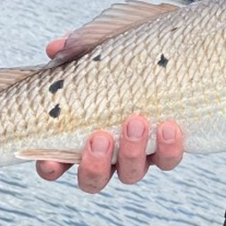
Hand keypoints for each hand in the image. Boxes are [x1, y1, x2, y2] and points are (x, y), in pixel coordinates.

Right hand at [34, 35, 184, 192]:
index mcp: (80, 134)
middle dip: (95, 164)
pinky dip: (169, 148)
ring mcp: (138, 153)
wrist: (175, 50)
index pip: (55, 163)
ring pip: (130, 173)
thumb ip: (79, 47)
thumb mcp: (103, 46)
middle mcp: (108, 153)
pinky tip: (169, 127)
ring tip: (136, 122)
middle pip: (92, 179)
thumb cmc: (127, 53)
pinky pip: (168, 159)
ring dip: (131, 153)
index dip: (50, 167)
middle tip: (101, 136)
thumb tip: (57, 48)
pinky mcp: (168, 147)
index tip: (51, 161)